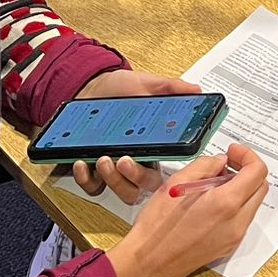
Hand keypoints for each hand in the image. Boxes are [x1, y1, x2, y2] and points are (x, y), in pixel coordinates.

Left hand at [66, 70, 201, 204]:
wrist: (91, 87)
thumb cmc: (119, 89)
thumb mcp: (146, 84)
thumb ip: (171, 88)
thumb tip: (195, 91)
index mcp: (155, 146)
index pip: (166, 168)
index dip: (167, 175)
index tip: (159, 160)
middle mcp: (138, 162)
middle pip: (145, 187)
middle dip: (136, 178)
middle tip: (124, 160)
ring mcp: (115, 169)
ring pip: (122, 192)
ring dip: (113, 180)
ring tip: (103, 158)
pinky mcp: (92, 171)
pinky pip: (93, 187)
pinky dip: (86, 180)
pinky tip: (82, 162)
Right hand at [108, 144, 268, 276]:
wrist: (149, 262)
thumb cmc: (158, 228)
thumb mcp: (177, 183)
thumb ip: (205, 165)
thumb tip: (220, 161)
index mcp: (226, 204)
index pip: (257, 171)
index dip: (247, 155)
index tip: (233, 152)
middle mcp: (236, 223)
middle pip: (260, 188)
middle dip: (247, 170)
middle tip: (226, 164)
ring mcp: (233, 238)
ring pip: (252, 204)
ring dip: (241, 188)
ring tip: (213, 183)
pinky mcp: (227, 246)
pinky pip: (241, 219)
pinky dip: (234, 204)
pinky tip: (211, 201)